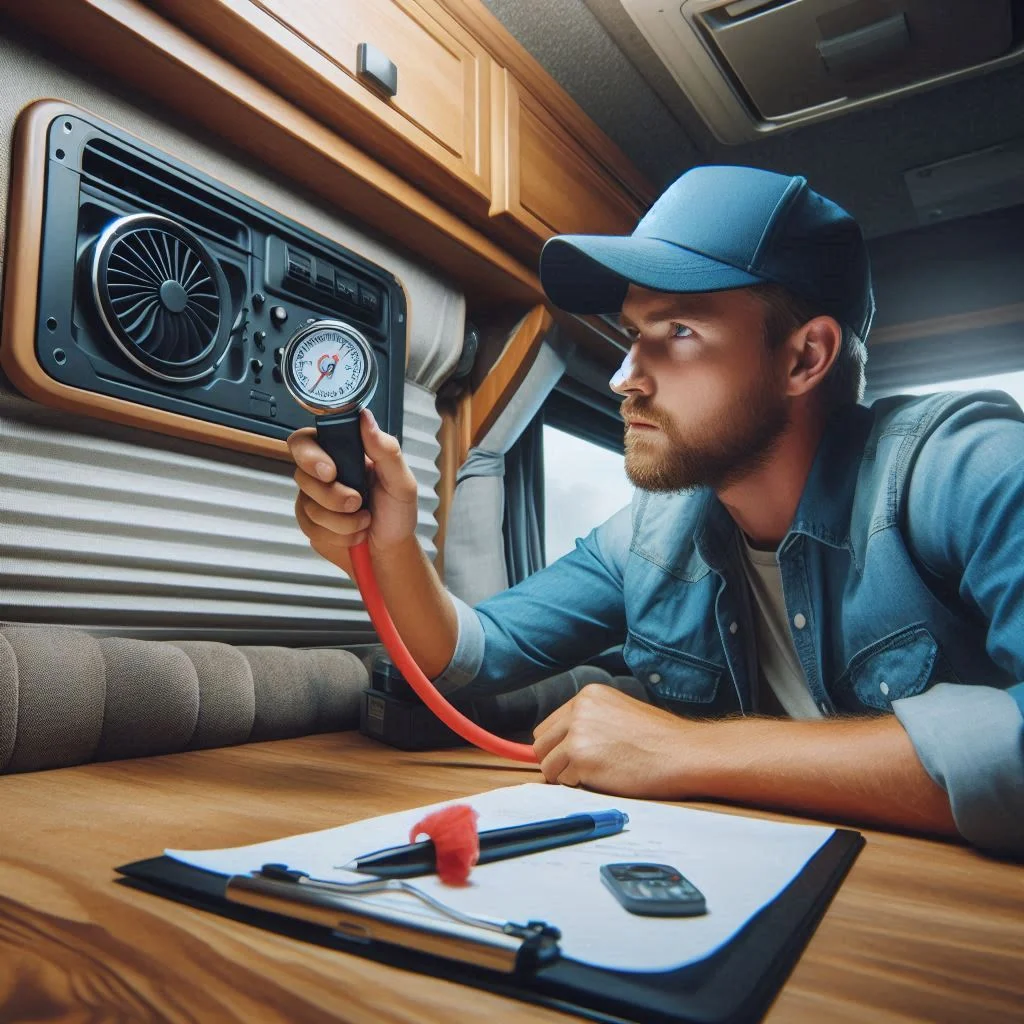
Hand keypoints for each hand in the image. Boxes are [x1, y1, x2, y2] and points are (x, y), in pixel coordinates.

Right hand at [288, 409, 418, 575]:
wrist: (391, 550)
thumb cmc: (397, 512)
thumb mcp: (401, 482)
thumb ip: (385, 450)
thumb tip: (364, 417)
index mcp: (343, 453)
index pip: (306, 440)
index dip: (309, 454)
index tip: (330, 472)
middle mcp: (323, 472)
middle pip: (301, 473)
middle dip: (330, 494)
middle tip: (355, 502)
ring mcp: (314, 497)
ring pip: (308, 504)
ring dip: (342, 519)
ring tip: (365, 520)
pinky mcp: (310, 522)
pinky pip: (310, 527)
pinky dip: (338, 535)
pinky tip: (355, 533)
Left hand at [532, 684, 700, 798]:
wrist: (683, 753)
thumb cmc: (660, 739)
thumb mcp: (619, 713)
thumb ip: (590, 721)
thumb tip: (562, 744)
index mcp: (588, 695)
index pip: (550, 724)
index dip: (558, 745)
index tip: (570, 757)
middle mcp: (579, 710)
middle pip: (541, 743)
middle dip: (556, 760)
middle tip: (579, 770)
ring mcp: (578, 733)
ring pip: (548, 764)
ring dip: (567, 775)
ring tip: (597, 774)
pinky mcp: (581, 758)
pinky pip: (562, 780)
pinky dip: (577, 785)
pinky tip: (603, 779)